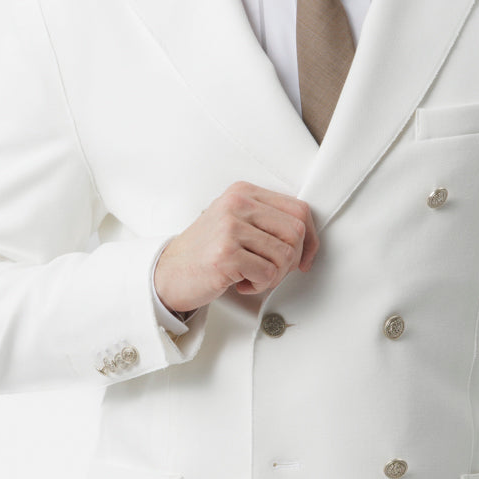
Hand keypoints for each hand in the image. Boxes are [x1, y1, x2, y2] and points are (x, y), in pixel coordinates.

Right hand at [154, 181, 319, 314]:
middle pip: (296, 232)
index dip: (310, 238)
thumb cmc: (204, 252)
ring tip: (251, 277)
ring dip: (273, 276)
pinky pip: (268, 274)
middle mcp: (237, 204)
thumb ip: (267, 222)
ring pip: (285, 255)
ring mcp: (230, 227)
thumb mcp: (236, 223)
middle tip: (271, 271)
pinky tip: (240, 282)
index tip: (305, 258)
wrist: (167, 274)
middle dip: (291, 260)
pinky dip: (259, 286)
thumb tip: (308, 239)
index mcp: (243, 192)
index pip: (298, 209)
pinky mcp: (226, 253)